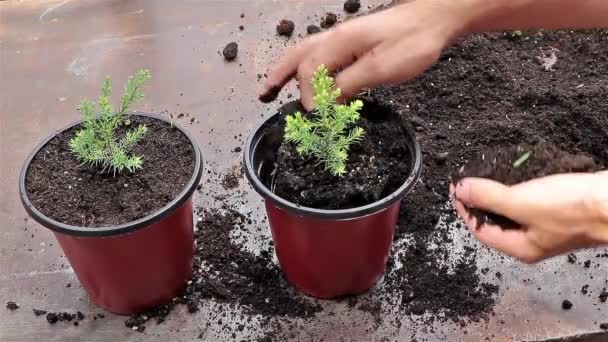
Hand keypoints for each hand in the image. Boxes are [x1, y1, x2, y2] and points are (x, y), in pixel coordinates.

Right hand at [259, 0, 472, 109]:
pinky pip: (320, 55)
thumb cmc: (411, 42)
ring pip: (306, 54)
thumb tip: (325, 102)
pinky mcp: (353, 43)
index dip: (309, 97)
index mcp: (338, 43)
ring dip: (288, 71)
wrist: (434, 19)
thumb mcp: (380, 68)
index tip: (316, 117)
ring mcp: (342, 38)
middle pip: (297, 57)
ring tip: (275, 87)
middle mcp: (334, 38)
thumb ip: (349, 84)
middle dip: (278, 76)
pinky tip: (310, 79)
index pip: (310, 72)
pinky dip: (307, 68)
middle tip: (264, 95)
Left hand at [451, 171, 607, 262]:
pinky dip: (518, 189)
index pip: (480, 230)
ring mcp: (548, 227)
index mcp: (520, 247)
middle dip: (479, 201)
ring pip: (513, 211)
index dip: (464, 209)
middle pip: (495, 221)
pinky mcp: (561, 211)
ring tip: (485, 175)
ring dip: (497, 193)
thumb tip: (461, 190)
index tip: (455, 188)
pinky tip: (516, 175)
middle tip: (467, 181)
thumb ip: (488, 197)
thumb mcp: (521, 202)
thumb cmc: (574, 208)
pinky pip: (530, 201)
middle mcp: (533, 241)